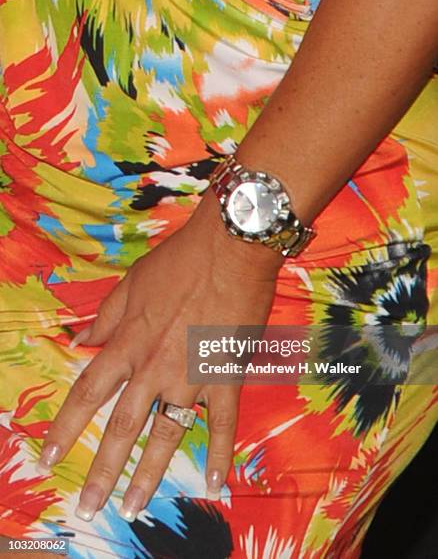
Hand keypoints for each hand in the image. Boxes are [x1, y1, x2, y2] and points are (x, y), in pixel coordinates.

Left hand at [37, 190, 281, 521]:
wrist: (231, 249)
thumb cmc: (179, 261)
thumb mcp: (131, 283)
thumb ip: (105, 316)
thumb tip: (78, 339)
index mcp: (128, 342)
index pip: (88, 392)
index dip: (65, 426)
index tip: (49, 456)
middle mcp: (154, 367)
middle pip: (121, 426)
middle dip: (101, 468)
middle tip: (89, 504)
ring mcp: (192, 376)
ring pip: (166, 434)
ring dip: (148, 474)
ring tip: (133, 506)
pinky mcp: (226, 376)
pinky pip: (223, 422)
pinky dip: (220, 452)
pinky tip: (216, 482)